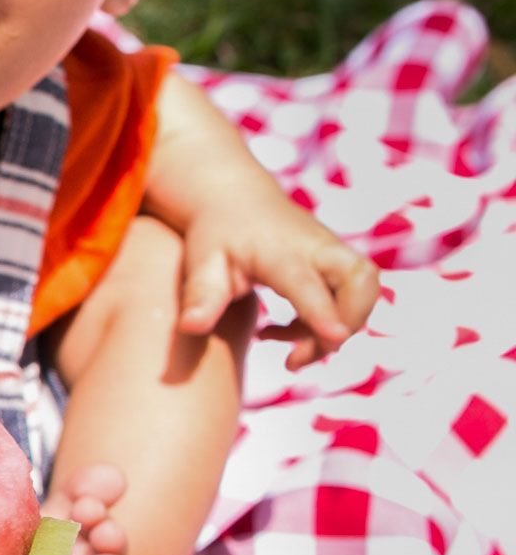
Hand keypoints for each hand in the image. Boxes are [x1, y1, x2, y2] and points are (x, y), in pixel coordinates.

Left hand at [176, 200, 379, 368]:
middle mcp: (318, 248)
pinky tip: (284, 335)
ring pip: (365, 291)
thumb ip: (201, 295)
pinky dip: (325, 326)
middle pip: (362, 281)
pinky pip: (353, 299)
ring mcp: (334, 254)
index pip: (309, 283)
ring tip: (290, 352)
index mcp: (280, 250)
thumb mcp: (201, 262)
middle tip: (300, 355)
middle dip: (349, 324)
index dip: (323, 312)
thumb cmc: (216, 234)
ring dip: (337, 331)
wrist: (235, 199)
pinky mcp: (338, 265)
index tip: (335, 338)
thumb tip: (190, 328)